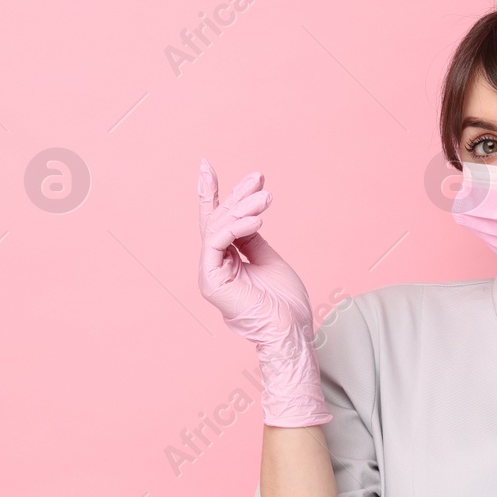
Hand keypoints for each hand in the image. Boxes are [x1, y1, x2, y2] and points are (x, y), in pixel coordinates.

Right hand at [196, 159, 330, 427]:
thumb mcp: (269, 258)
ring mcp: (211, 273)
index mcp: (226, 262)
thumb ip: (252, 237)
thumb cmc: (285, 303)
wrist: (290, 331)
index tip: (207, 165)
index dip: (211, 193)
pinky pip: (217, 242)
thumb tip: (246, 211)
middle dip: (237, 195)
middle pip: (216, 219)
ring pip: (217, 227)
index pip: (215, 222)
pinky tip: (256, 220)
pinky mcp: (211, 280)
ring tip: (265, 199)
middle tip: (258, 179)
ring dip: (242, 208)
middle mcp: (214, 266)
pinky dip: (235, 226)